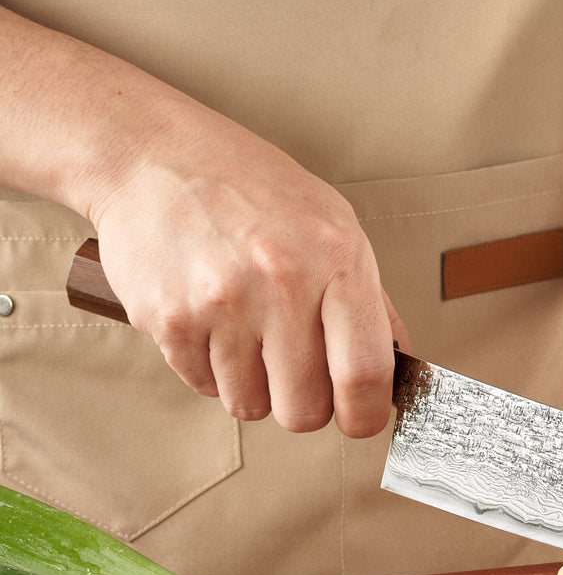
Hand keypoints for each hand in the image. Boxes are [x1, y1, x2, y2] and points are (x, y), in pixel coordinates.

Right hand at [91, 118, 409, 436]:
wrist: (154, 156)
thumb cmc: (253, 191)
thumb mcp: (334, 226)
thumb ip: (371, 300)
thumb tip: (398, 364)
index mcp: (338, 259)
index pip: (365, 373)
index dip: (365, 414)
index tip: (359, 418)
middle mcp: (282, 282)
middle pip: (305, 410)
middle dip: (304, 406)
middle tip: (294, 373)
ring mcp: (221, 303)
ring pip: (251, 406)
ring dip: (253, 385)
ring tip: (246, 332)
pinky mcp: (169, 320)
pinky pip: (203, 387)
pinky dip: (210, 368)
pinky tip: (211, 321)